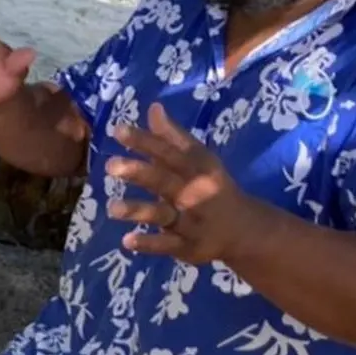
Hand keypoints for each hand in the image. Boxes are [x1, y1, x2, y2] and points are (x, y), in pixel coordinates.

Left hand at [106, 103, 270, 263]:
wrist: (244, 229)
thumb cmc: (212, 187)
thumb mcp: (198, 161)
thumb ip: (172, 138)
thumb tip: (153, 108)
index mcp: (197, 169)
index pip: (169, 152)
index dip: (145, 141)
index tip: (117, 130)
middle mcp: (195, 193)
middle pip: (165, 181)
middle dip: (139, 173)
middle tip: (111, 165)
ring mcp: (191, 221)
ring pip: (163, 214)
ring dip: (138, 211)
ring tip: (111, 208)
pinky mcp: (188, 246)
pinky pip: (167, 245)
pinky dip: (149, 244)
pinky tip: (127, 241)